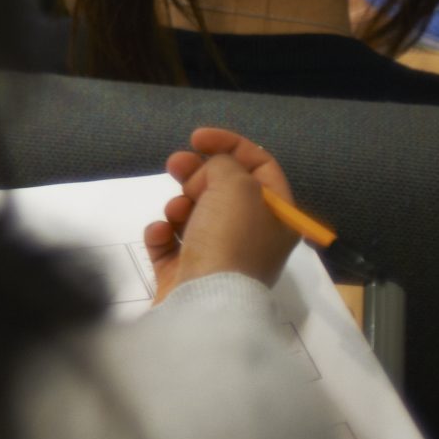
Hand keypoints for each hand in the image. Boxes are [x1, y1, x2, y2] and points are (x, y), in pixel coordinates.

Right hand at [144, 127, 300, 299]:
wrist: (208, 301)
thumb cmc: (231, 239)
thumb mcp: (236, 185)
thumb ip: (224, 164)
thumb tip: (211, 171)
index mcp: (277, 216)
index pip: (261, 166)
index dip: (230, 144)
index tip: (196, 138)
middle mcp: (252, 235)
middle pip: (222, 188)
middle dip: (196, 172)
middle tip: (175, 165)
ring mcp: (219, 255)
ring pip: (193, 212)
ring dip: (179, 204)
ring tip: (175, 213)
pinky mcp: (187, 272)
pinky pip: (170, 240)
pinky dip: (163, 232)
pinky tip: (162, 234)